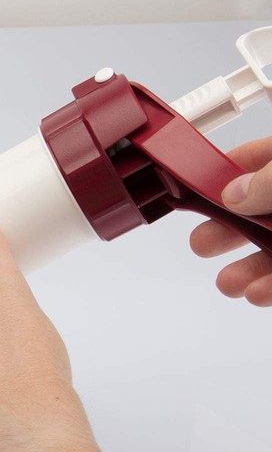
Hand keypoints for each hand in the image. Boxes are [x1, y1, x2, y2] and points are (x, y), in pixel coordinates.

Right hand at [190, 136, 271, 304]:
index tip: (189, 191)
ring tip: (228, 284)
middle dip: (225, 231)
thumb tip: (234, 194)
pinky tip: (256, 293)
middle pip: (255, 209)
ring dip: (245, 268)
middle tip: (201, 245)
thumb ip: (270, 179)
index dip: (219, 173)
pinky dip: (269, 286)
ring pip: (271, 246)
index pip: (253, 159)